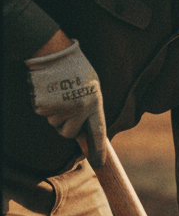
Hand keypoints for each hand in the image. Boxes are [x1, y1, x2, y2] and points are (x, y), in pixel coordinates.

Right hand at [25, 37, 105, 167]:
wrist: (53, 51)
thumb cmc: (75, 68)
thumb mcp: (92, 87)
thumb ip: (91, 107)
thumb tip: (87, 128)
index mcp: (94, 104)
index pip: (98, 133)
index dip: (98, 150)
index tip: (99, 163)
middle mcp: (79, 109)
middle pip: (70, 133)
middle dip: (66, 126)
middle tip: (64, 110)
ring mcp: (60, 108)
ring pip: (54, 123)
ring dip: (54, 113)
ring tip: (57, 93)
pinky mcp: (44, 105)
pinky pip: (43, 113)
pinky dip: (43, 104)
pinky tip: (47, 90)